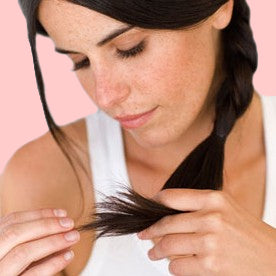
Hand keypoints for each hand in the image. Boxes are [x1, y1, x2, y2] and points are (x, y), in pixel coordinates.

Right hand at [0, 208, 79, 274]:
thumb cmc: (9, 267)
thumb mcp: (11, 250)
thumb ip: (26, 239)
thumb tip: (59, 225)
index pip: (12, 221)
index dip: (39, 214)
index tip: (61, 213)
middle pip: (16, 234)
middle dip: (47, 225)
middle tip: (69, 223)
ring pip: (23, 253)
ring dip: (53, 242)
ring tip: (73, 237)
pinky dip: (52, 264)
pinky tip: (68, 256)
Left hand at [137, 189, 275, 275]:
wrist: (274, 259)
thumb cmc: (248, 233)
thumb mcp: (225, 207)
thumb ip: (198, 205)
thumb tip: (166, 211)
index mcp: (213, 199)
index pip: (171, 196)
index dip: (154, 203)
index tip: (148, 209)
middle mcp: (211, 217)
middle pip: (166, 223)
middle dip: (150, 232)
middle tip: (144, 235)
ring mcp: (210, 242)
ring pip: (168, 245)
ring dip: (157, 251)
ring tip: (154, 253)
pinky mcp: (211, 265)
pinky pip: (177, 266)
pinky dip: (172, 267)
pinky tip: (175, 265)